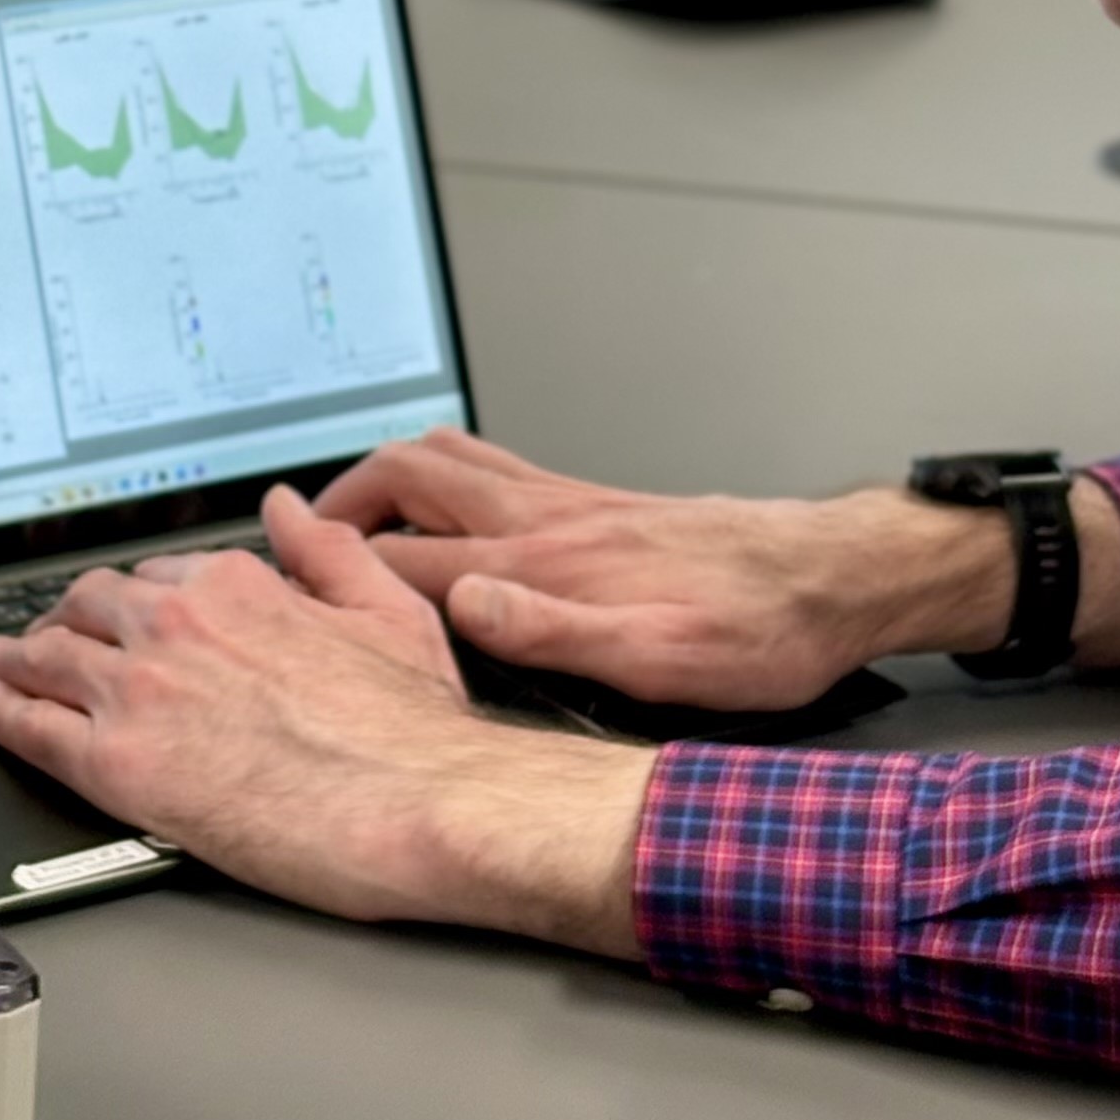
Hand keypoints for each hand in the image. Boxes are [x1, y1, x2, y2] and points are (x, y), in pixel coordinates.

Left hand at [0, 485, 650, 952]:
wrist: (418, 806)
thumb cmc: (416, 730)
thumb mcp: (389, 607)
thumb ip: (327, 550)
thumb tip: (289, 507)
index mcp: (235, 585)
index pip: (157, 576)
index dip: (135, 597)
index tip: (122, 611)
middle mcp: (175, 624)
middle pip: (87, 605)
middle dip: (61, 617)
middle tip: (44, 635)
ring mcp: (138, 691)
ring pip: (46, 656)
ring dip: (12, 657)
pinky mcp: (116, 765)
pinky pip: (31, 726)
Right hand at [311, 429, 1009, 708]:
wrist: (833, 579)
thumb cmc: (760, 631)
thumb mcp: (662, 661)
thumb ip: (553, 632)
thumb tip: (463, 604)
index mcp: (549, 565)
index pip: (408, 559)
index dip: (336, 571)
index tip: (286, 588)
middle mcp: (549, 520)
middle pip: (411, 478)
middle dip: (341, 503)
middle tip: (299, 538)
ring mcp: (569, 502)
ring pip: (448, 458)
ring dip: (384, 477)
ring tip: (349, 514)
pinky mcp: (594, 500)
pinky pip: (491, 464)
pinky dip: (438, 474)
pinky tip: (441, 507)